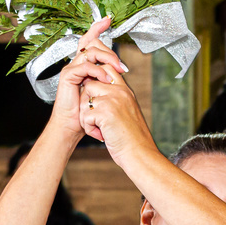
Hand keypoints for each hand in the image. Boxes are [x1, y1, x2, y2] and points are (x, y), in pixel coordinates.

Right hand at [46, 17, 123, 142]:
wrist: (73, 126)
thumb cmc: (86, 111)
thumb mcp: (101, 90)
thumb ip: (107, 76)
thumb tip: (120, 69)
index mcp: (84, 64)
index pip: (90, 41)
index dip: (97, 28)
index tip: (108, 19)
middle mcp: (76, 63)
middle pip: (91, 42)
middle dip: (109, 49)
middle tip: (121, 64)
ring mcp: (71, 68)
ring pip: (90, 52)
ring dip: (107, 59)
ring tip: (118, 71)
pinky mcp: (67, 75)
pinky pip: (85, 66)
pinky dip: (98, 71)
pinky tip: (106, 79)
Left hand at [75, 41, 154, 166]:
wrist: (140, 154)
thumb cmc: (133, 139)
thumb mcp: (128, 112)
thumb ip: (117, 100)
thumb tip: (99, 95)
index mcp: (126, 91)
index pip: (107, 70)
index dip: (95, 80)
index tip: (95, 98)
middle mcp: (120, 92)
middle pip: (90, 84)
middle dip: (87, 101)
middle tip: (95, 118)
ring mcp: (113, 101)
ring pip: (85, 100)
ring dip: (86, 116)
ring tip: (99, 128)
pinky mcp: (105, 113)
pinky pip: (85, 116)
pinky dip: (89, 128)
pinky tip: (101, 135)